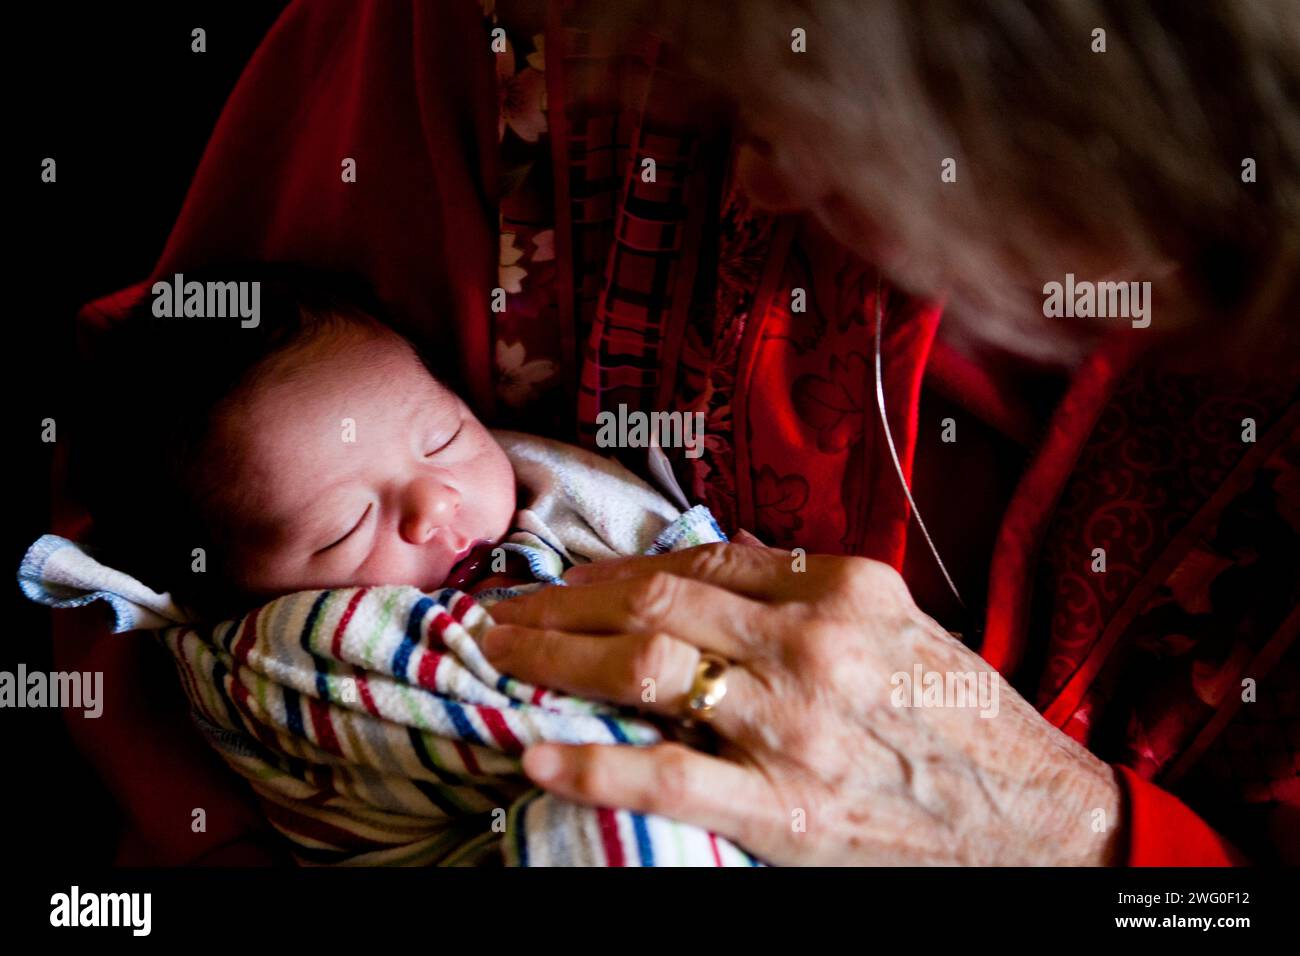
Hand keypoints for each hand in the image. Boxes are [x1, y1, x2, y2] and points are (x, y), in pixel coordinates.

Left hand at [484, 543, 1122, 864]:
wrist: (1034, 820)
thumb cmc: (961, 718)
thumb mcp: (894, 626)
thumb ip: (802, 595)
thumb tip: (701, 579)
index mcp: (843, 588)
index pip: (700, 559)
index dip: (617, 568)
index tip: (571, 579)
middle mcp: (813, 643)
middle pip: (656, 602)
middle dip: (565, 601)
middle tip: (509, 609)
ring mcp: (795, 725)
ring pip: (646, 669)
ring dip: (555, 658)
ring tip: (499, 655)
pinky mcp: (783, 808)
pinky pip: (666, 778)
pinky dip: (592, 762)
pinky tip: (536, 752)